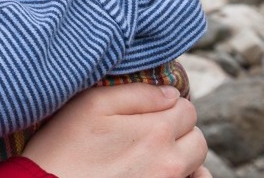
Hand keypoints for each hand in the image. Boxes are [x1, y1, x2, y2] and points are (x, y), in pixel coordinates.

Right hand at [23, 84, 208, 177]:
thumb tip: (170, 93)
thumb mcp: (93, 104)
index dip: (169, 106)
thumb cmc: (65, 145)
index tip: (149, 111)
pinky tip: (164, 173)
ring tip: (158, 156)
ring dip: (185, 158)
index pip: (187, 109)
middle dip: (180, 130)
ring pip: (198, 168)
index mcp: (156, 132)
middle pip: (198, 139)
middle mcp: (169, 163)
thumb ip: (137, 94)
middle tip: (152, 132)